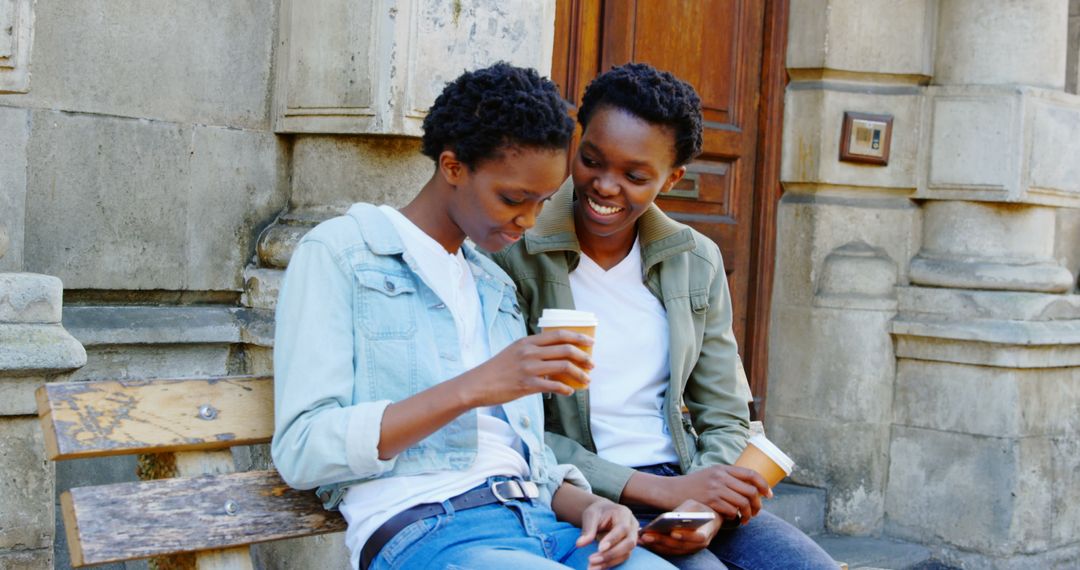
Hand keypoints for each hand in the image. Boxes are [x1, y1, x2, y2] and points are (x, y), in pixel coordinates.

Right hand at [459, 329, 592, 406]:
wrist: (478, 384)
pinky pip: (554, 386)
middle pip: (565, 349)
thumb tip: (556, 357)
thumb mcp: (514, 352)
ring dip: (579, 374)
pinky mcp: (527, 384)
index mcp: (528, 341)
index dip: (578, 337)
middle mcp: (530, 352)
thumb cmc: (497, 369)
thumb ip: (534, 351)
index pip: (559, 334)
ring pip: (564, 367)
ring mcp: (529, 368)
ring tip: (586, 380)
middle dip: (584, 356)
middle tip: (592, 364)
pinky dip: (566, 389)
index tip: (590, 342)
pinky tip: (570, 392)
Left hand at [576, 499, 639, 569]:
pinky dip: (609, 564)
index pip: (623, 528)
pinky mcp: (627, 548)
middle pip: (629, 543)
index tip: (599, 548)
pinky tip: (597, 567)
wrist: (604, 512)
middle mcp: (632, 526)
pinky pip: (622, 558)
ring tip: (591, 567)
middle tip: (592, 560)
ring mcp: (632, 538)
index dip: (612, 539)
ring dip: (609, 562)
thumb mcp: (590, 515)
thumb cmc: (598, 512)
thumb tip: (580, 544)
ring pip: (626, 553)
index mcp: (624, 513)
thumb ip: (587, 529)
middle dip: (611, 554)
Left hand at [639, 500, 717, 555]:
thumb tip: (673, 517)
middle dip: (662, 540)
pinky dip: (656, 546)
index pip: (698, 538)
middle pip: (680, 546)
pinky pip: (668, 551)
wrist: (707, 520)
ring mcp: (689, 549)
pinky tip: (644, 540)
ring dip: (656, 545)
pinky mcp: (680, 550)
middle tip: (647, 535)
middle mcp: (698, 545)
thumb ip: (685, 511)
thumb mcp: (695, 506)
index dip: (686, 536)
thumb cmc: (699, 510)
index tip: (673, 533)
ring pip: (672, 550)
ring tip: (641, 538)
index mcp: (706, 532)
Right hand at [665, 466, 770, 523]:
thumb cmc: (691, 485)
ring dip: (748, 514)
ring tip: (746, 519)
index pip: (751, 474)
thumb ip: (727, 477)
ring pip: (743, 503)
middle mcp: (720, 477)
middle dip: (758, 504)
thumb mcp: (710, 474)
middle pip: (751, 491)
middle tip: (756, 512)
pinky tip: (732, 518)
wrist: (670, 490)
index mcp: (722, 469)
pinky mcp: (710, 501)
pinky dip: (735, 517)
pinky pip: (731, 511)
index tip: (769, 495)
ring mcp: (715, 489)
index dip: (764, 485)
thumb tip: (748, 487)